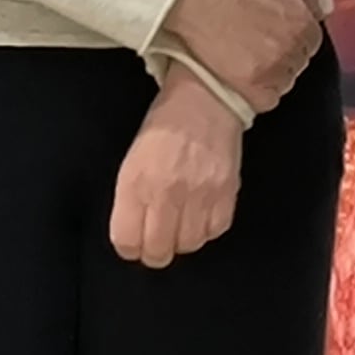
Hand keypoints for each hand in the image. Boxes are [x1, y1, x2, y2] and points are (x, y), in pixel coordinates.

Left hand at [111, 70, 244, 267]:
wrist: (205, 100)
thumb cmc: (163, 129)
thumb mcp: (132, 162)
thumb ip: (131, 200)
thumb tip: (135, 236)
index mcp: (135, 183)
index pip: (127, 241)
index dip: (129, 248)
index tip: (134, 243)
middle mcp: (167, 193)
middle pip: (159, 251)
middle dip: (155, 253)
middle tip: (157, 243)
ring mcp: (199, 194)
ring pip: (190, 244)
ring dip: (183, 241)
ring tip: (181, 226)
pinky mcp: (227, 191)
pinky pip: (216, 230)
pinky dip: (208, 229)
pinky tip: (202, 215)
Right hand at [159, 0, 322, 108]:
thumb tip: (325, 8)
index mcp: (303, 24)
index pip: (312, 39)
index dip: (294, 34)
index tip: (278, 30)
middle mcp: (292, 51)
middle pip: (299, 59)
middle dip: (285, 51)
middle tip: (260, 41)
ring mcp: (271, 71)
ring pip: (284, 80)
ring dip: (273, 72)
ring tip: (249, 58)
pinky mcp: (249, 87)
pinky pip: (267, 99)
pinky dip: (260, 91)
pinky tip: (245, 77)